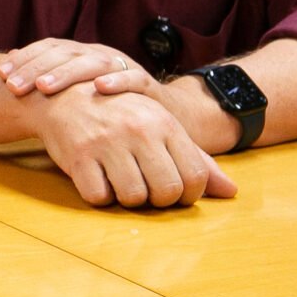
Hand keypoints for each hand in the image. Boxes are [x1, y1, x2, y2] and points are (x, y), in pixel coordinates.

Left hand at [0, 38, 140, 95]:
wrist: (162, 114)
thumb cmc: (107, 105)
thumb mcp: (75, 93)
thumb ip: (46, 82)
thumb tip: (5, 73)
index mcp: (79, 55)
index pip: (48, 48)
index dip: (24, 59)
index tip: (0, 74)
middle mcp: (98, 55)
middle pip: (65, 54)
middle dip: (36, 69)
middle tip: (14, 86)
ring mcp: (123, 67)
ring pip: (93, 63)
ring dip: (67, 74)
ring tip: (44, 87)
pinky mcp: (147, 85)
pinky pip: (133, 79)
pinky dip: (117, 82)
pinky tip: (99, 88)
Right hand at [32, 82, 237, 208]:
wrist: (65, 96)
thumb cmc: (121, 115)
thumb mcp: (161, 127)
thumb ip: (197, 159)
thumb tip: (231, 192)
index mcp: (164, 123)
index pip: (194, 176)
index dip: (187, 194)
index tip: (173, 192)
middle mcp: (139, 131)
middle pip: (166, 192)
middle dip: (158, 200)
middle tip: (145, 188)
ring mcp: (107, 143)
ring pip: (133, 197)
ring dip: (127, 198)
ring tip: (119, 180)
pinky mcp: (78, 156)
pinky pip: (99, 196)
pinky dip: (99, 195)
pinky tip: (97, 178)